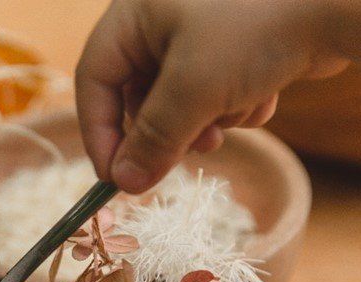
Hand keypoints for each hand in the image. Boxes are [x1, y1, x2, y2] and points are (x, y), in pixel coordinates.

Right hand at [76, 0, 347, 191]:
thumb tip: (123, 184)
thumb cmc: (257, 28)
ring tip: (233, 117)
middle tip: (187, 154)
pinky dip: (237, 104)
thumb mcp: (193, 89)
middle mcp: (164, 17)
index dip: (100, 133)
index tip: (116, 180)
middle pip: (140, 95)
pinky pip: (220, 91)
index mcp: (136, 12)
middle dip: (167, 130)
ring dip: (207, 121)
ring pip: (182, 100)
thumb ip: (152, 139)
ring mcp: (205, 29)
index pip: (95, 80)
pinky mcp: (243, 44)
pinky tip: (265, 93)